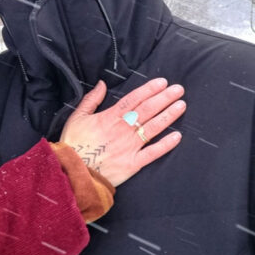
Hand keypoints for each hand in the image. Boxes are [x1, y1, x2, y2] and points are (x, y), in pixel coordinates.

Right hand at [60, 78, 184, 186]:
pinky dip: (166, 145)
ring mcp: (130, 146)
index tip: (162, 82)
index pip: (134, 99)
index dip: (149, 89)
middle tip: (179, 89)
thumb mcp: (77, 117)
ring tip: (181, 105)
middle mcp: (123, 129)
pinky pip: (153, 153)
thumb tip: (102, 83)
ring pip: (153, 127)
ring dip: (168, 115)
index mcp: (110, 117)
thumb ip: (91, 99)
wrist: (73, 172)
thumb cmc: (73, 144)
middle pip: (147, 110)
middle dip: (164, 98)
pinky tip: (177, 136)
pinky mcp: (133, 163)